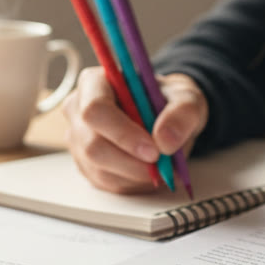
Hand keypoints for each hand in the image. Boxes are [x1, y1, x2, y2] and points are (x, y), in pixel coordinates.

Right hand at [62, 69, 207, 192]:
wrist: (164, 118)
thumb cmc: (168, 102)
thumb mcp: (186, 98)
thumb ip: (182, 112)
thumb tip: (165, 140)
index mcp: (95, 82)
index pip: (96, 109)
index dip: (123, 133)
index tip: (153, 150)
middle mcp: (78, 109)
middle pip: (92, 145)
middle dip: (131, 161)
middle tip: (161, 165)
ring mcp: (77, 139)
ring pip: (99, 169)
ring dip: (135, 174)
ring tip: (160, 165)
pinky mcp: (85, 163)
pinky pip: (105, 182)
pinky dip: (132, 182)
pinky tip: (148, 170)